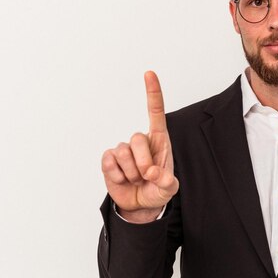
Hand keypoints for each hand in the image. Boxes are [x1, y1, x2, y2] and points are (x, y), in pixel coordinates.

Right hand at [101, 71, 178, 222]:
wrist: (140, 203)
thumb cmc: (157, 189)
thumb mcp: (169, 189)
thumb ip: (168, 183)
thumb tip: (154, 173)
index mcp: (159, 140)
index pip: (155, 112)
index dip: (152, 92)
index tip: (149, 73)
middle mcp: (140, 141)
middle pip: (136, 139)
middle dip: (143, 163)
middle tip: (147, 177)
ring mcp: (123, 149)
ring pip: (123, 153)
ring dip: (131, 173)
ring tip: (136, 180)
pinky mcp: (109, 159)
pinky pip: (109, 163)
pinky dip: (118, 177)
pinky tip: (123, 180)